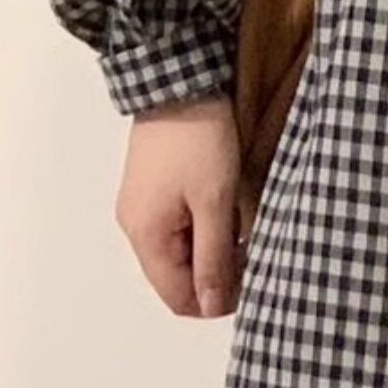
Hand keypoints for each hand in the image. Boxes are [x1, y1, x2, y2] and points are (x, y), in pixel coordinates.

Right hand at [117, 97, 244, 317]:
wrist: (179, 81)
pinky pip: (179, 227)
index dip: (215, 300)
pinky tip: (227, 208)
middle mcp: (136, 226)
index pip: (177, 297)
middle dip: (216, 272)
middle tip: (252, 248)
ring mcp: (142, 206)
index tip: (251, 281)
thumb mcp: (215, 204)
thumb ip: (213, 259)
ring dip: (213, 248)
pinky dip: (204, 227)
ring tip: (242, 224)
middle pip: (177, 276)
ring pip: (181, 251)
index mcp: (146, 236)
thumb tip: (211, 306)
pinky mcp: (152, 189)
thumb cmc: (199, 141)